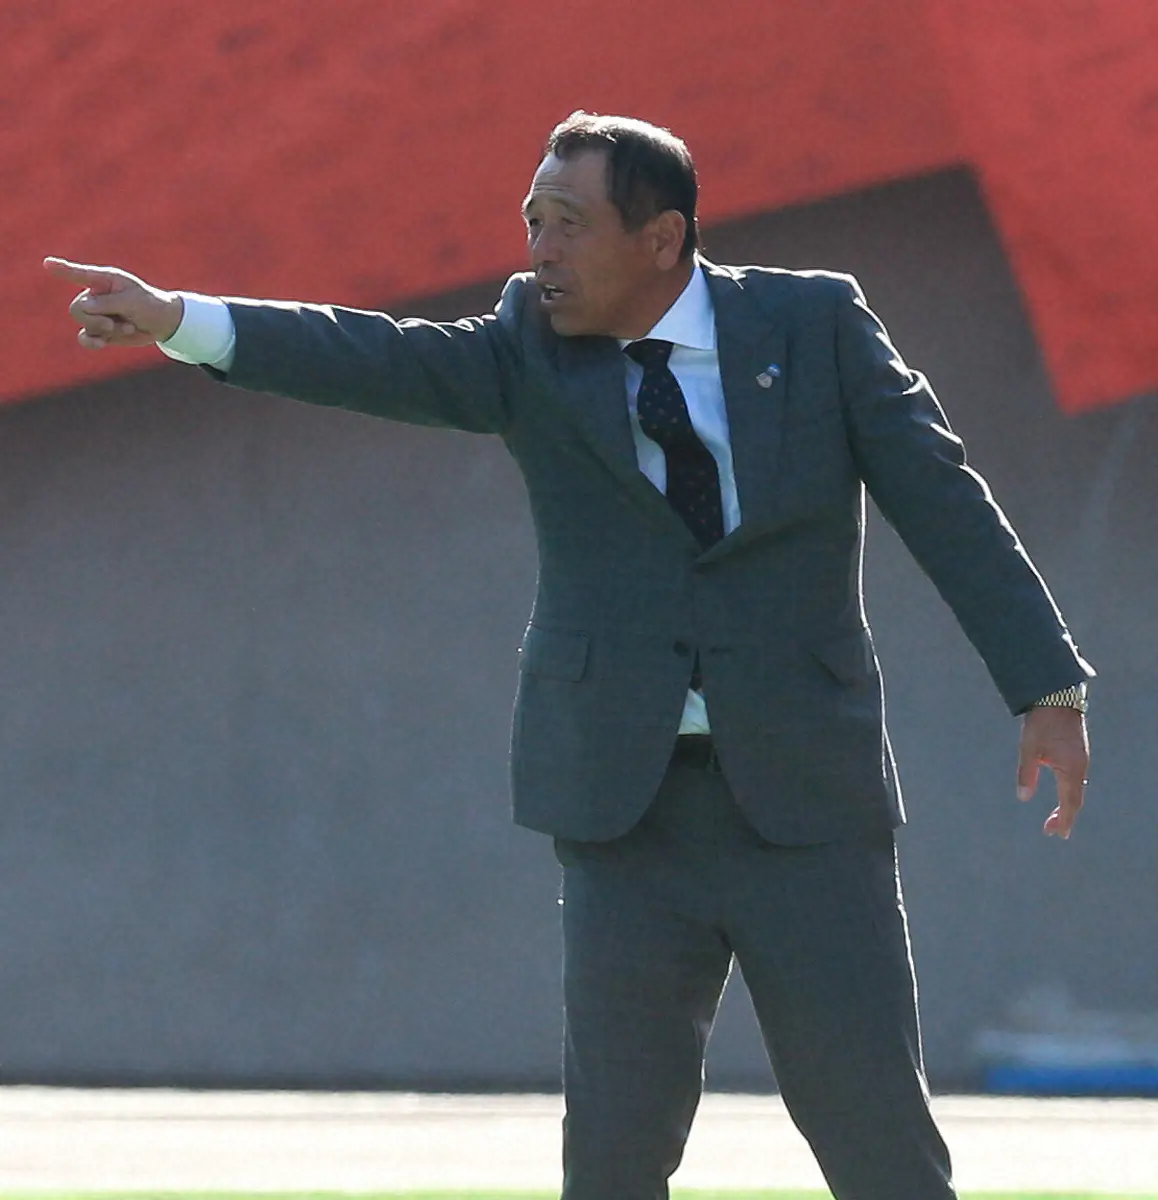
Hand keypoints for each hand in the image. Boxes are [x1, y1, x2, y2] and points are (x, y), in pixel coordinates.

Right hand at [44, 257, 183, 348]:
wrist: (162, 323)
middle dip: (95, 320)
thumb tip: (84, 307)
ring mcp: (96, 313)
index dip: (63, 270)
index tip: (48, 264)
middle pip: (77, 309)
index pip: (79, 274)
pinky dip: (92, 342)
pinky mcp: (100, 330)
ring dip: (107, 330)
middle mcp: (95, 295)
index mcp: (104, 280)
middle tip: (115, 322)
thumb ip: (108, 303)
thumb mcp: (133, 301)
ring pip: (85, 324)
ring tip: (127, 327)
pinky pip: (85, 338)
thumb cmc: (150, 305)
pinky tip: (101, 343)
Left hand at [1017, 705, 1089, 838]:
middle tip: (1051, 831)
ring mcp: (1081, 760)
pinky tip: (1062, 794)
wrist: (1056, 697)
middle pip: (1075, 800)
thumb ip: (1026, 774)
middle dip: (1064, 817)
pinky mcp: (1079, 753)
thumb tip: (1023, 797)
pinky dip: (1070, 792)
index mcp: (1071, 769)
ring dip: (1067, 805)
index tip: (1057, 835)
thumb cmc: (1041, 723)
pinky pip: (1077, 779)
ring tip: (1055, 818)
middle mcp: (1080, 767)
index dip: (1064, 821)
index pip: (1070, 804)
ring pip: (1077, 789)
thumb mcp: (1029, 749)